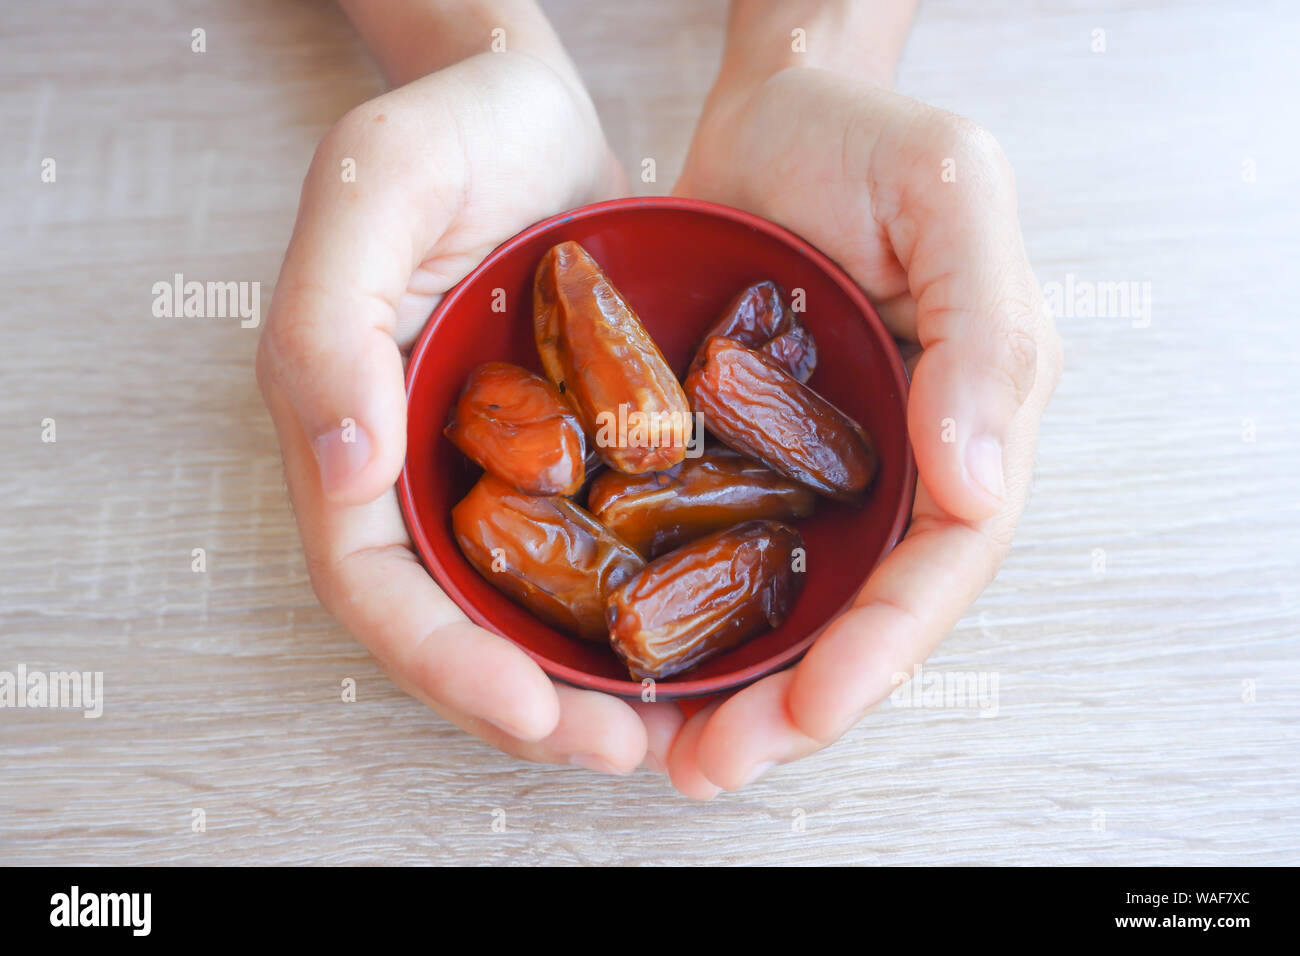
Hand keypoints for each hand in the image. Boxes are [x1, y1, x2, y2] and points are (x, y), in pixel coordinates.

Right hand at [257, 47, 682, 774]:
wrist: (535, 103)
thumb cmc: (453, 128)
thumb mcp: (376, 189)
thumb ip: (329, 320)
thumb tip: (343, 468)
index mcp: (349, 430)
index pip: (375, 587)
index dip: (446, 666)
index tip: (533, 714)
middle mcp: (415, 469)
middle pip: (454, 626)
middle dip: (530, 705)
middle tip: (628, 750)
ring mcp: (488, 468)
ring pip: (526, 609)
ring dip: (588, 680)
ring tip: (671, 727)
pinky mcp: (561, 451)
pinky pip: (591, 551)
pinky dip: (634, 606)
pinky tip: (702, 633)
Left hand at [667, 66, 1062, 797]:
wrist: (769, 107)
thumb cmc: (863, 138)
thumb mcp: (953, 197)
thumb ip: (985, 334)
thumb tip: (979, 488)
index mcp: (967, 420)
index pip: (941, 562)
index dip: (885, 647)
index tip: (815, 710)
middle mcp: (894, 463)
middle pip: (859, 611)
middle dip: (797, 703)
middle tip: (715, 769)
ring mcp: (813, 466)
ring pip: (783, 602)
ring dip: (734, 687)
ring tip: (668, 754)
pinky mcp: (739, 453)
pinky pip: (714, 549)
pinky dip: (682, 613)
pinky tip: (627, 661)